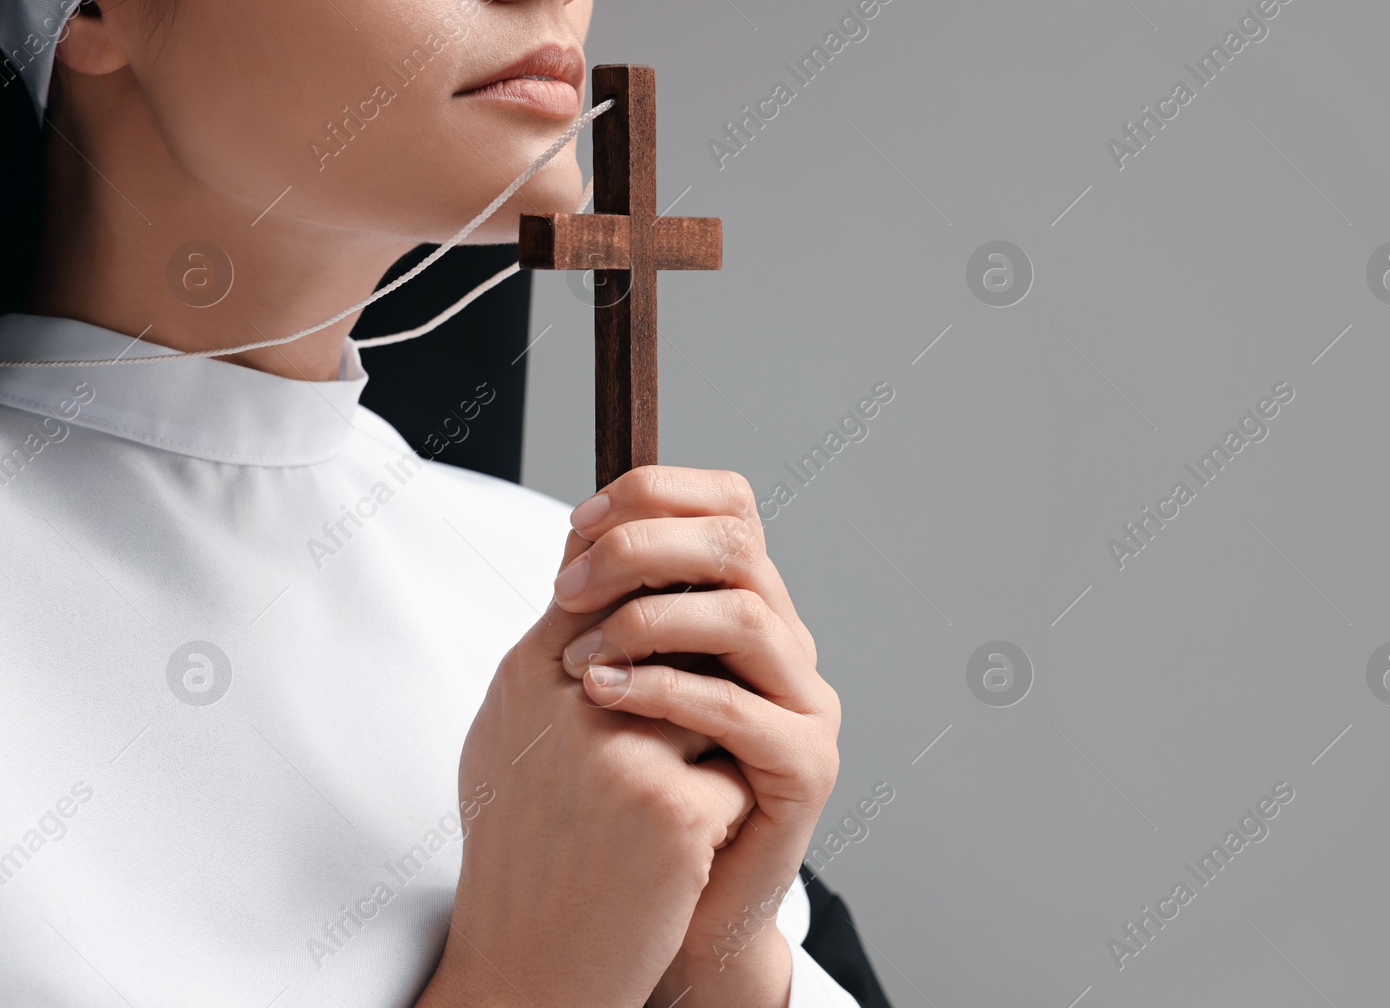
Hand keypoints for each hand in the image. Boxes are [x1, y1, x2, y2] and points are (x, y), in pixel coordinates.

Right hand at [414, 531, 758, 1007]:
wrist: (526, 971)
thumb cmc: (528, 855)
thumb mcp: (512, 740)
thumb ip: (555, 659)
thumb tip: (595, 581)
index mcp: (526, 676)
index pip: (607, 581)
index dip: (656, 601)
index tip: (677, 632)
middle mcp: (566, 701)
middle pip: (676, 634)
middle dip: (693, 679)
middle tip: (675, 740)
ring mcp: (619, 752)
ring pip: (718, 700)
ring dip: (709, 752)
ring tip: (655, 813)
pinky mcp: (671, 807)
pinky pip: (735, 772)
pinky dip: (721, 812)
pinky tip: (678, 857)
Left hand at [554, 466, 842, 1007]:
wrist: (670, 908)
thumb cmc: (631, 794)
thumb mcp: (610, 680)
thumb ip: (608, 611)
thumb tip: (574, 533)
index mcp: (746, 606)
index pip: (729, 505)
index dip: (655, 495)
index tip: (578, 525)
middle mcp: (786, 642)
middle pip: (736, 544)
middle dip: (641, 550)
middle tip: (568, 589)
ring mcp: (805, 702)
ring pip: (744, 616)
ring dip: (647, 621)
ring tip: (579, 661)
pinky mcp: (806, 766)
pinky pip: (738, 708)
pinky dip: (663, 692)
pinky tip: (603, 698)